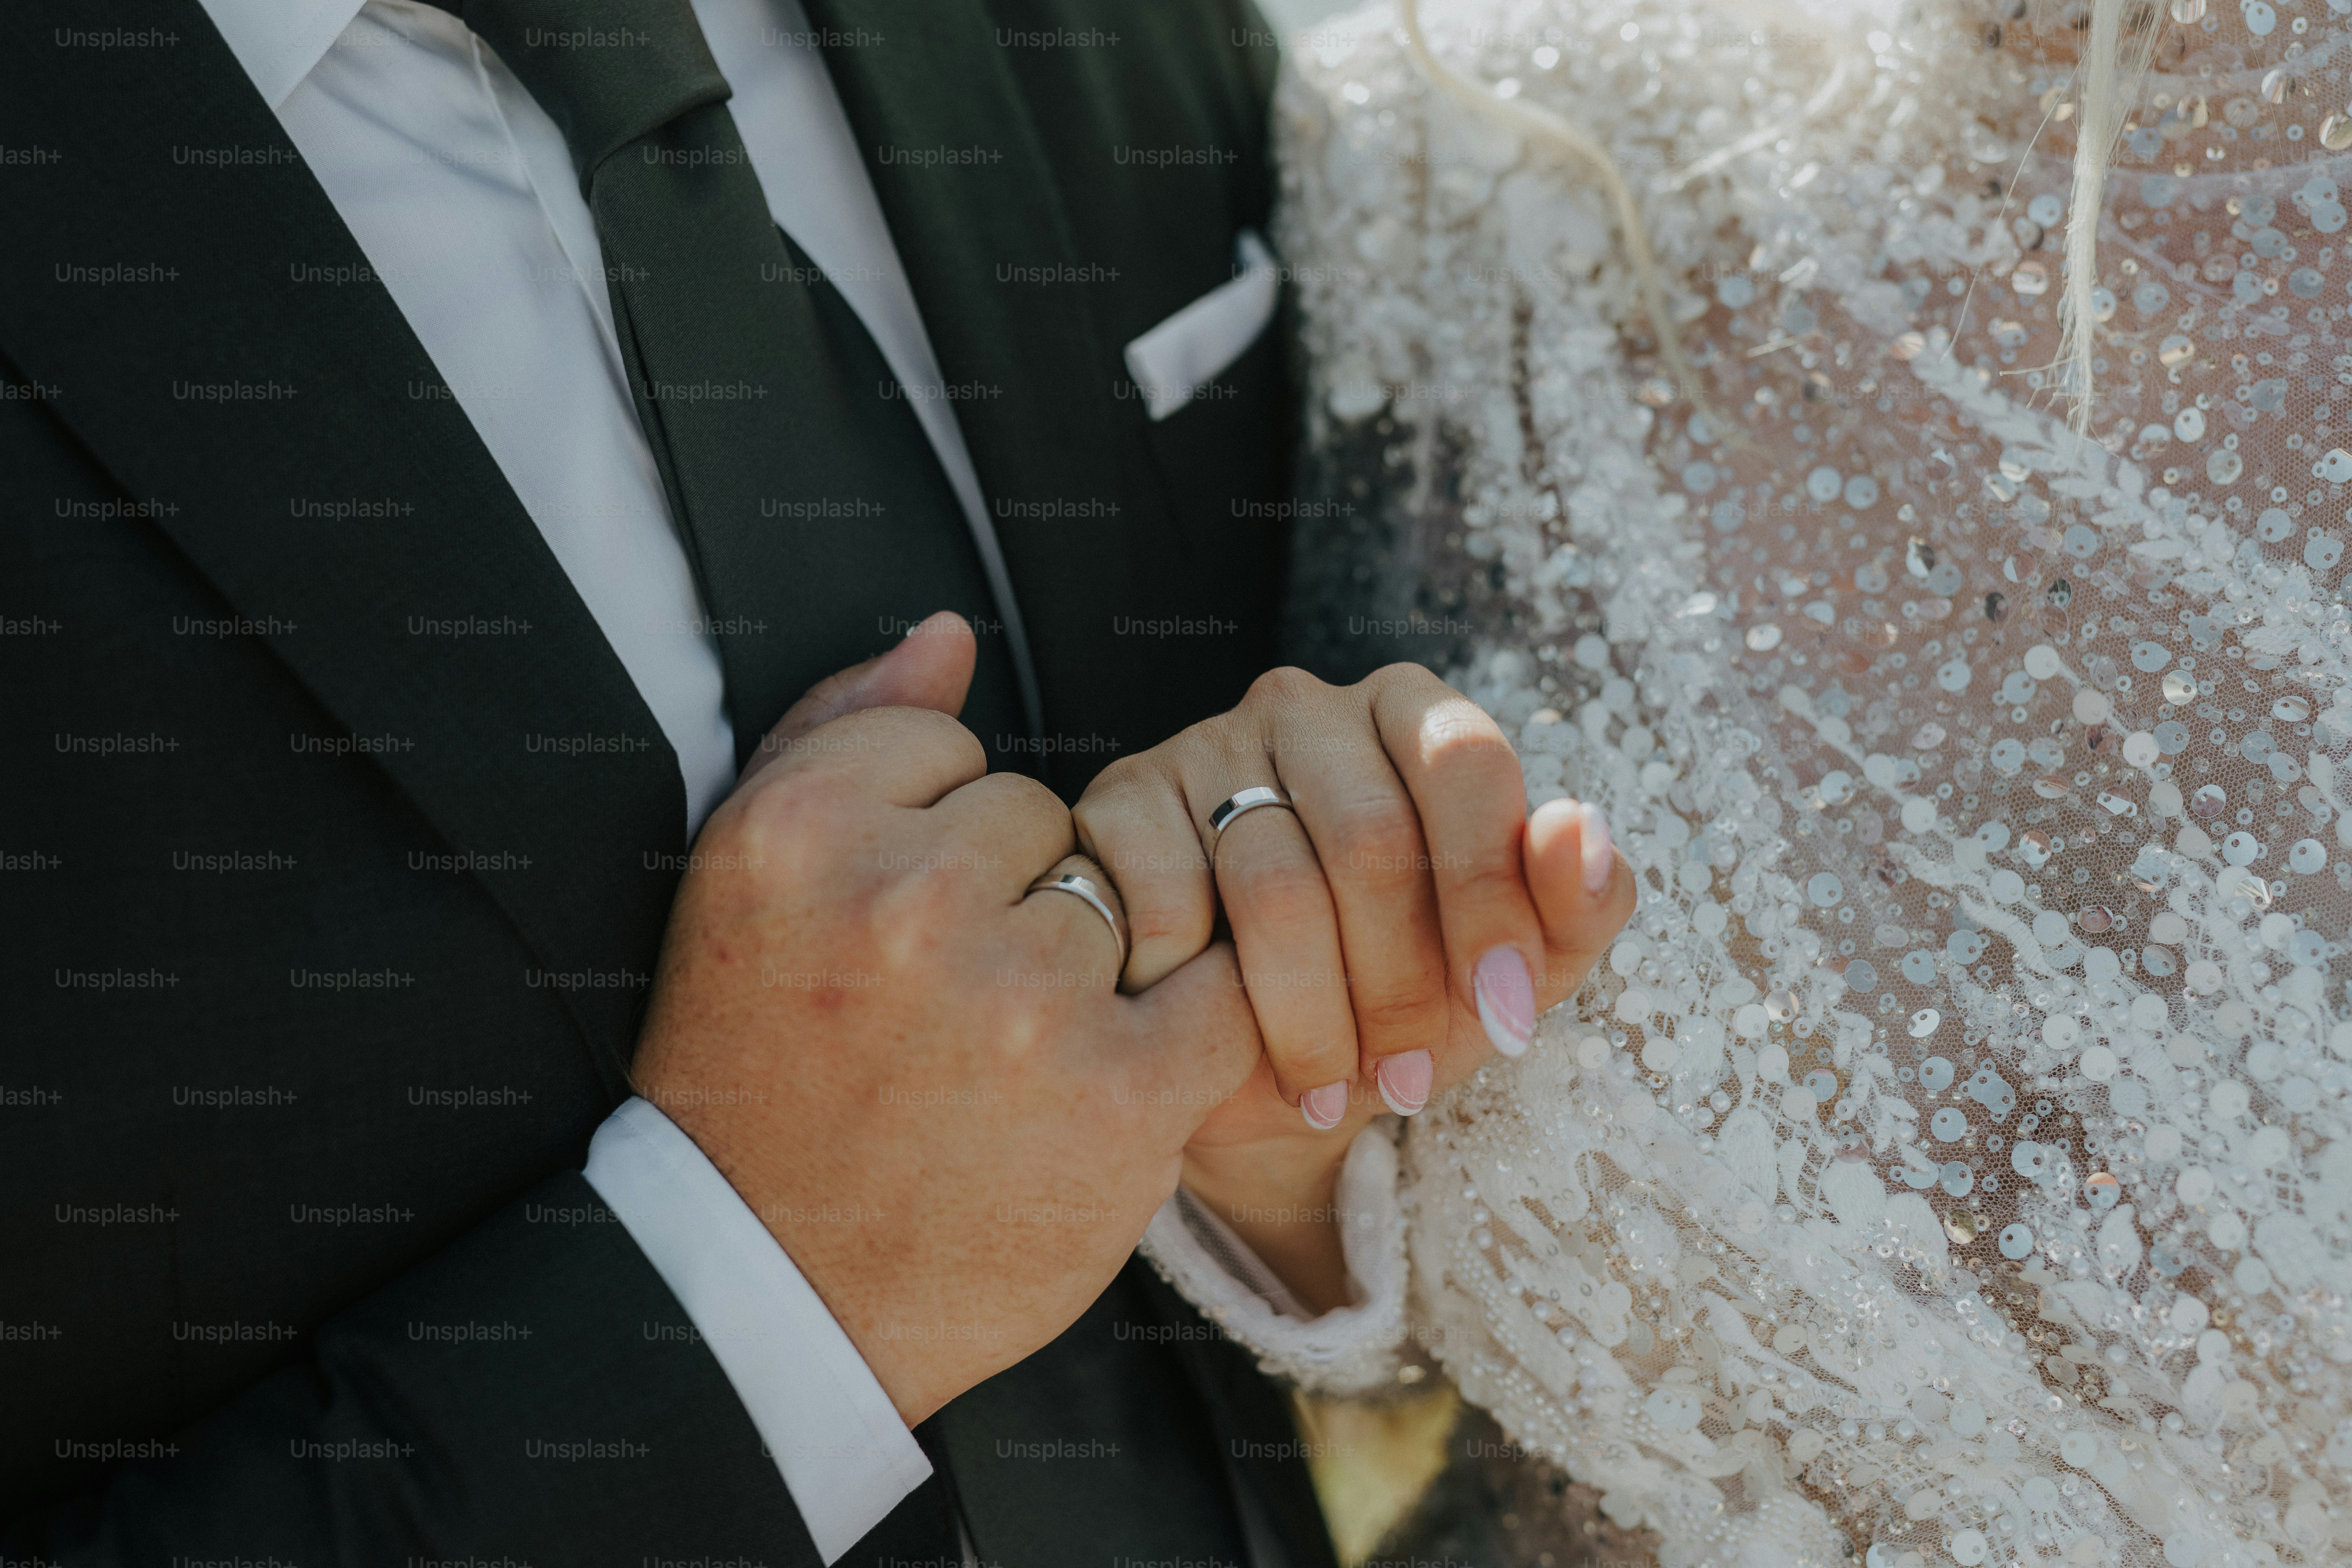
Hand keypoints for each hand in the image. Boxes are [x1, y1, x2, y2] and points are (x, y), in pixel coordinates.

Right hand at [630, 614, 1260, 1423]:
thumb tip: (951, 632)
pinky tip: (1123, 1062)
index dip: (938, 837)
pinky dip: (1187, 1015)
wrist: (778, 1284)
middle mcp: (908, 900)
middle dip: (1017, 900)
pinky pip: (1219, 984)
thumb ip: (843, 731)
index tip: (897, 924)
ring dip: (1092, 962)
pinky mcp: (1121, 1091)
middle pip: (1046, 822)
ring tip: (1010, 1052)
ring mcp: (1022, 998)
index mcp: (801, 831)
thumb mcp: (747, 880)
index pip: (954, 750)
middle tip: (951, 1003)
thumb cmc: (760, 1075)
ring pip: (1130, 893)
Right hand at [1073, 665, 1634, 1307]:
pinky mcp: (1119, 803)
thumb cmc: (1401, 1000)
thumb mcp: (1511, 973)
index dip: (1490, 899)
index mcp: (1413, 715)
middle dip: (1399, 983)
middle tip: (1410, 1082)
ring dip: (1308, 1014)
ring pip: (1270, 880)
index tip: (1504, 1012)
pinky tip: (1222, 1038)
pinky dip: (1202, 993)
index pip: (1466, 762)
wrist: (1262, 1068)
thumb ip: (1575, 904)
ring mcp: (1202, 746)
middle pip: (1370, 836)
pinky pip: (1166, 901)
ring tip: (1327, 1087)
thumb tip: (1580, 828)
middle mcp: (1306, 709)